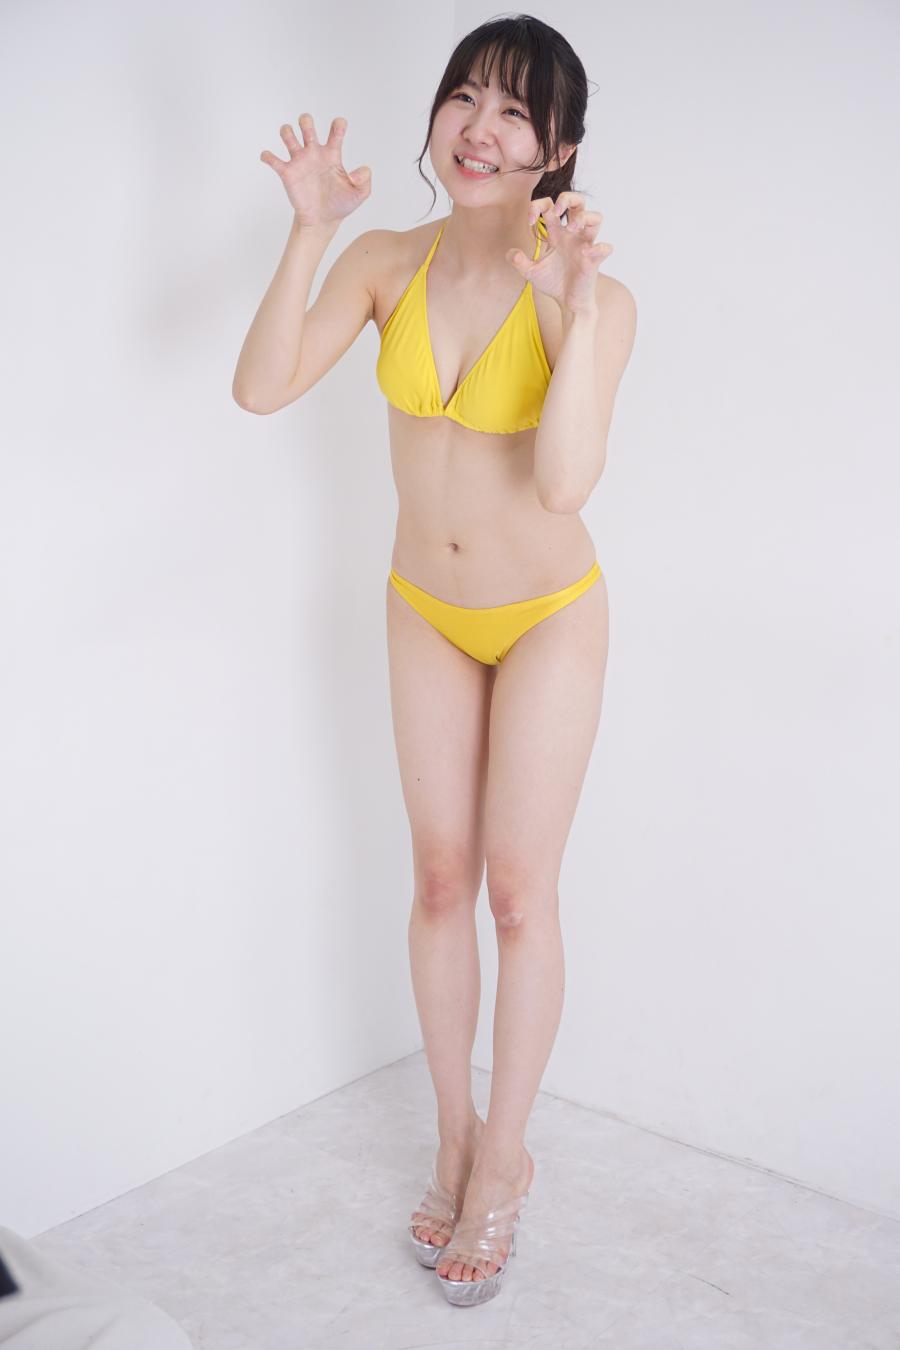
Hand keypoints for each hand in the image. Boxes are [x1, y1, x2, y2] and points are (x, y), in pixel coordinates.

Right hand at [260, 113, 370, 225]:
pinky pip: (273, 160)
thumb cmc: (340, 205)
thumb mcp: (360, 194)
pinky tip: (268, 157)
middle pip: (306, 124)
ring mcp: (299, 162)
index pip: (335, 129)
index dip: (338, 124)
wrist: (323, 221)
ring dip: (286, 131)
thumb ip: (365, 180)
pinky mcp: (287, 174)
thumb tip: (362, 170)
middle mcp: (314, 153)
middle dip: (305, 121)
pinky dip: (267, 156)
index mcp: (332, 154)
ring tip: (290, 140)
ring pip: (288, 135)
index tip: (339, 127)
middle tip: (308, 131)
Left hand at [506, 192, 612, 313]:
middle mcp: (573, 235)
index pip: (550, 206)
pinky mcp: (595, 260)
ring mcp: (585, 245)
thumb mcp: (531, 272)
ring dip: (584, 217)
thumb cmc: (553, 283)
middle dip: (567, 198)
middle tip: (556, 211)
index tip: (530, 221)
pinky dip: (599, 248)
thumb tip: (511, 253)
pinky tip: (586, 254)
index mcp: (557, 233)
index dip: (538, 206)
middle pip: (578, 201)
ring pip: (596, 217)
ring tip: (571, 229)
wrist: (568, 303)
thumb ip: (519, 262)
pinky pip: (605, 248)